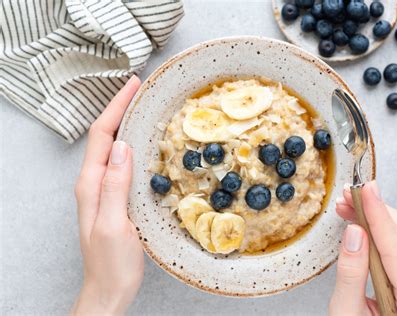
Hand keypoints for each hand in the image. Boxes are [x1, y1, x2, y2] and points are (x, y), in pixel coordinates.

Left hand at [72, 76, 143, 315]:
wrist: (109, 288)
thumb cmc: (112, 263)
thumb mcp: (115, 224)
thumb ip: (115, 186)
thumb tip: (123, 147)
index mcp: (91, 184)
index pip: (102, 136)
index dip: (116, 107)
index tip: (133, 86)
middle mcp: (94, 182)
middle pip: (105, 136)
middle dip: (120, 108)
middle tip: (140, 89)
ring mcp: (103, 190)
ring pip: (113, 147)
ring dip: (126, 123)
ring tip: (143, 107)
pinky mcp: (114, 197)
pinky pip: (122, 162)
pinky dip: (132, 144)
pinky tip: (145, 143)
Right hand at [329, 181, 396, 315]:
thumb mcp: (346, 313)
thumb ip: (351, 274)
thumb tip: (354, 233)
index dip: (379, 215)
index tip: (364, 191)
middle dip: (377, 211)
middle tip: (349, 198)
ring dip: (380, 215)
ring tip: (350, 208)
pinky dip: (383, 226)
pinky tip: (363, 222)